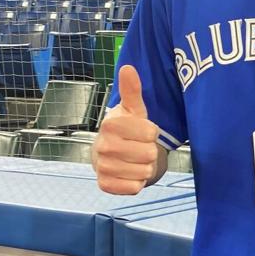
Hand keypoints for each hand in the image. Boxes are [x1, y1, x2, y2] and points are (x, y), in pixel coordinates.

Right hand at [93, 65, 160, 194]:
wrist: (112, 155)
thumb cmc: (127, 130)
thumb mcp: (133, 109)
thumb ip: (132, 90)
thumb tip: (128, 68)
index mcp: (110, 125)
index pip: (150, 133)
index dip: (152, 133)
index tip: (144, 131)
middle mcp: (103, 146)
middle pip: (149, 154)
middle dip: (150, 151)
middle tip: (139, 147)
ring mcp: (102, 167)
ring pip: (144, 171)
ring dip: (145, 168)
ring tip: (135, 160)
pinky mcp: (105, 184)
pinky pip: (134, 187)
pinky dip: (137, 183)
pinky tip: (130, 173)